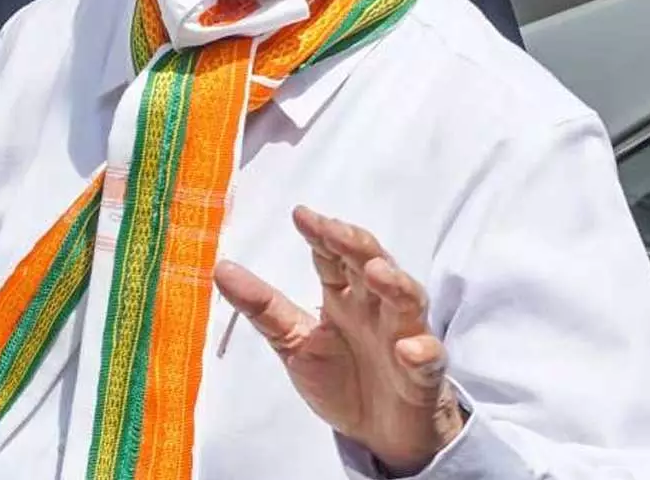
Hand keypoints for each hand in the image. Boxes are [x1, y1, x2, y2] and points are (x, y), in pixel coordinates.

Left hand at [214, 207, 465, 475]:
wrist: (379, 434)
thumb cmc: (341, 380)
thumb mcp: (294, 343)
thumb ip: (262, 307)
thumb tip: (221, 268)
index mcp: (344, 298)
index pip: (333, 258)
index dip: (321, 235)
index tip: (301, 214)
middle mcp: (376, 308)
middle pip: (371, 264)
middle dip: (355, 245)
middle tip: (334, 229)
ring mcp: (404, 336)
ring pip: (407, 300)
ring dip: (395, 284)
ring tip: (375, 271)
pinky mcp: (423, 374)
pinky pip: (428, 358)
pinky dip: (422, 351)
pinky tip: (408, 349)